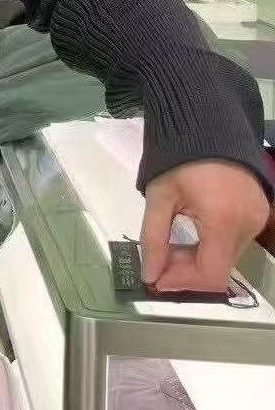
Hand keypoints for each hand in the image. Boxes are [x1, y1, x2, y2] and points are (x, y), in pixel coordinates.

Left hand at [140, 159, 269, 291]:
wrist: (208, 126)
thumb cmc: (179, 159)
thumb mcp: (159, 197)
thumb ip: (154, 238)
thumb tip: (150, 274)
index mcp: (222, 220)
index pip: (210, 275)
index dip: (182, 284)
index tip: (157, 280)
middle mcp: (248, 225)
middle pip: (219, 269)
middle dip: (186, 272)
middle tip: (158, 263)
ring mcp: (258, 220)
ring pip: (227, 258)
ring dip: (198, 260)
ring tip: (171, 248)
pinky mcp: (260, 214)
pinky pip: (235, 242)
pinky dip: (211, 246)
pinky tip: (191, 236)